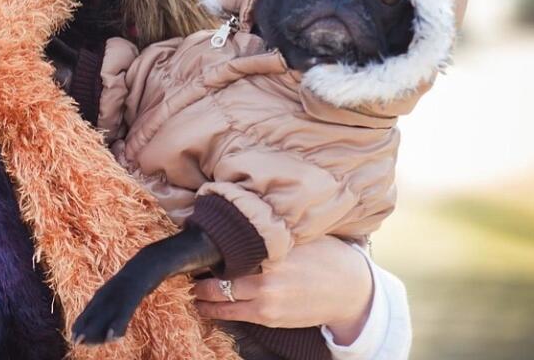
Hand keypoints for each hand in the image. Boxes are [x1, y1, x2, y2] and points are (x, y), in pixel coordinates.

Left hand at [191, 236, 373, 344]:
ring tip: (190, 288)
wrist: (350, 292)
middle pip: (217, 281)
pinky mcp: (269, 318)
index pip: (229, 253)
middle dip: (198, 277)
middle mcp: (266, 282)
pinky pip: (233, 315)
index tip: (194, 243)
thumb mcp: (300, 236)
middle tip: (183, 269)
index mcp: (272, 255)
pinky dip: (216, 309)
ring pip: (221, 302)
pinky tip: (205, 303)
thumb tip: (241, 214)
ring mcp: (266, 303)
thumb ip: (271, 231)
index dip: (208, 250)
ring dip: (202, 296)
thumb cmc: (326, 256)